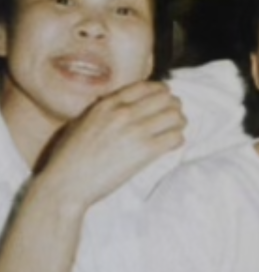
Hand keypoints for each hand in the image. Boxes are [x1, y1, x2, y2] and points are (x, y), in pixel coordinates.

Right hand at [34, 81, 185, 214]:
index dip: (161, 91)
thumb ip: (102, 109)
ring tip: (175, 129)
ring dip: (179, 122)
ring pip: (175, 116)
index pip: (146, 86)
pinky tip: (171, 145)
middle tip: (173, 115)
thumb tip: (118, 101)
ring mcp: (136, 131)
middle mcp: (123, 113)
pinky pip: (175, 137)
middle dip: (173, 106)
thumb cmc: (69, 157)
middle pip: (166, 98)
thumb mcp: (81, 122)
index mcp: (107, 105)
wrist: (66, 184)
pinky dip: (177, 140)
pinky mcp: (145, 151)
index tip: (165, 97)